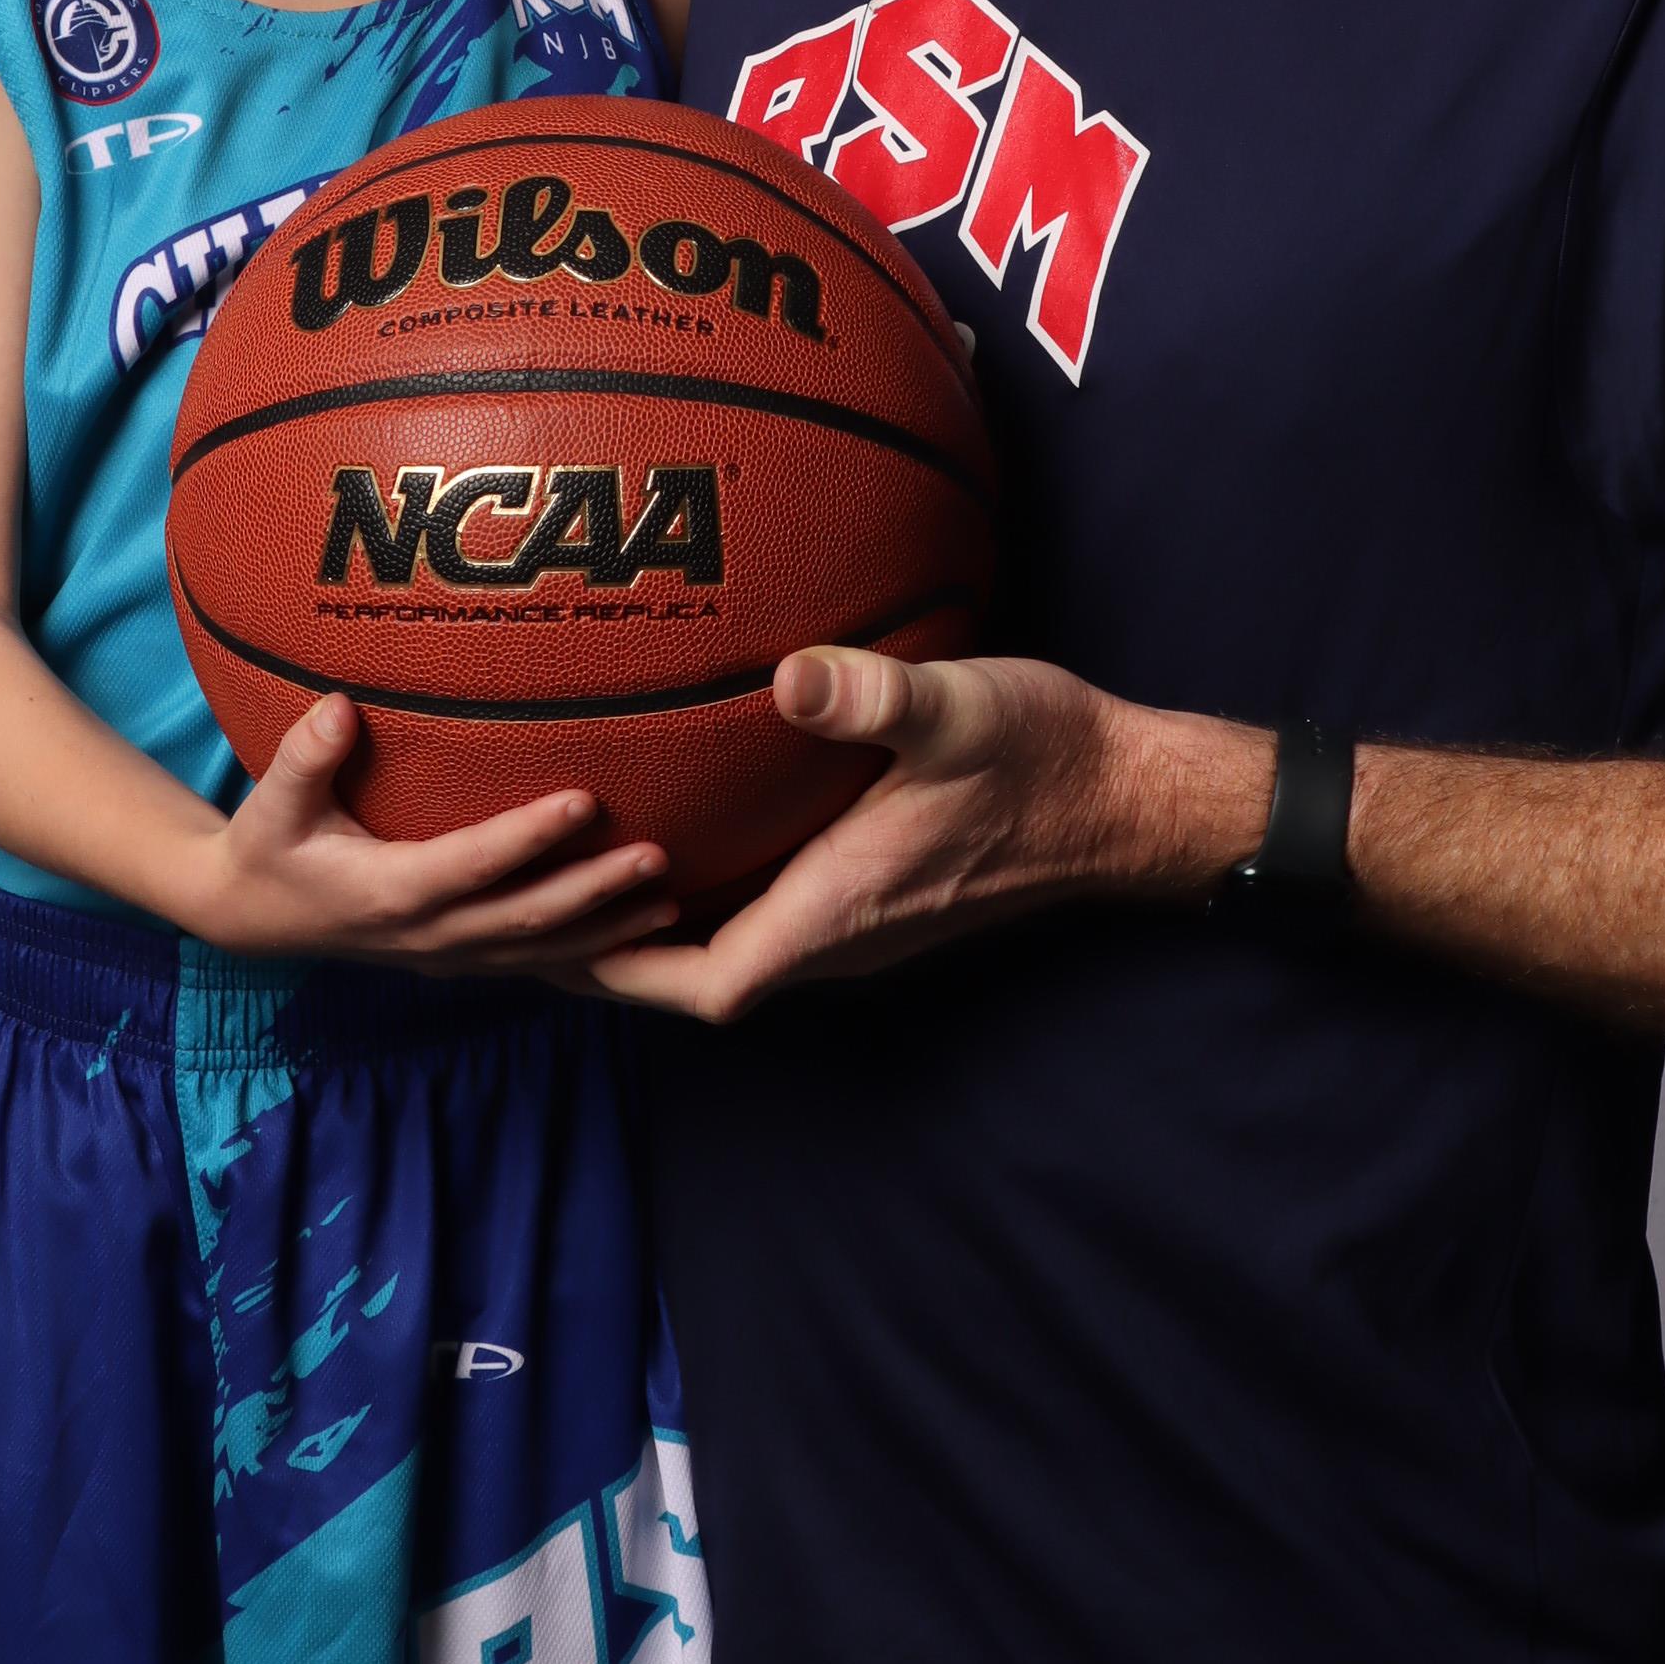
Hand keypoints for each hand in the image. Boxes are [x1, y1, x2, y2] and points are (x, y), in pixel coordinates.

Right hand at [182, 694, 679, 976]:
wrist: (256, 916)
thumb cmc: (272, 845)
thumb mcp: (272, 803)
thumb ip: (305, 757)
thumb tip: (338, 707)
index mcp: (388, 892)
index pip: (472, 865)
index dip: (529, 838)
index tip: (584, 801)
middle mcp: (428, 934)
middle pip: (526, 919)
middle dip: (594, 891)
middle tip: (656, 856)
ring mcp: (449, 955)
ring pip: (541, 952)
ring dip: (607, 927)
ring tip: (671, 901)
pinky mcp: (464, 959)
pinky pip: (537, 963)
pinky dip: (592, 951)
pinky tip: (643, 929)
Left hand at [589, 651, 1271, 1022]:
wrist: (1130, 796)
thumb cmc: (1044, 756)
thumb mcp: (956, 709)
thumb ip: (872, 699)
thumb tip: (793, 678)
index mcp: (842, 910)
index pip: (706, 985)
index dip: (619, 971)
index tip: (545, 935)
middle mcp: (845, 935)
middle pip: (704, 978)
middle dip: (615, 953)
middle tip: (534, 905)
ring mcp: (866, 921)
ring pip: (738, 949)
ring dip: (663, 926)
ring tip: (588, 875)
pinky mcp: (884, 893)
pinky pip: (775, 914)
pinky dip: (715, 891)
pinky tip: (689, 830)